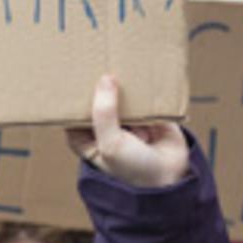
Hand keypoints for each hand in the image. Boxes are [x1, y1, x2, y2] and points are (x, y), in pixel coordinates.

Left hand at [65, 74, 189, 188]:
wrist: (170, 177)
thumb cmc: (133, 168)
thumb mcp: (110, 143)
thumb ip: (104, 112)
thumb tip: (106, 79)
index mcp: (83, 137)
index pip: (71, 111)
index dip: (72, 95)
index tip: (73, 75)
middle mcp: (103, 127)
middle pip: (96, 99)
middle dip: (100, 86)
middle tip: (100, 64)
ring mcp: (125, 120)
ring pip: (120, 95)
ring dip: (124, 89)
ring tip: (125, 80)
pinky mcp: (147, 115)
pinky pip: (143, 97)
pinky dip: (144, 92)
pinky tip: (143, 85)